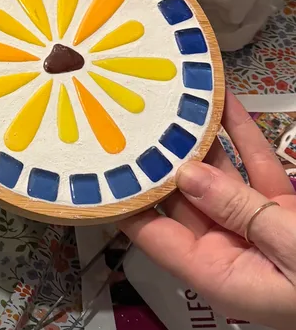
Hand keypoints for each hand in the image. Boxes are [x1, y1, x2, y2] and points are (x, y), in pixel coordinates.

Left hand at [121, 90, 295, 328]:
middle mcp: (231, 251)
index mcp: (220, 275)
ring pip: (220, 177)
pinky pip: (257, 170)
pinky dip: (242, 137)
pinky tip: (225, 103)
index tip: (99, 160)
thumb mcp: (292, 251)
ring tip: (170, 100)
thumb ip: (239, 211)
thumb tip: (184, 175)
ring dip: (200, 140)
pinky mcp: (290, 213)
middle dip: (158, 159)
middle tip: (130, 115)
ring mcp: (261, 229)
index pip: (153, 234)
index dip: (124, 198)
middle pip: (181, 199)